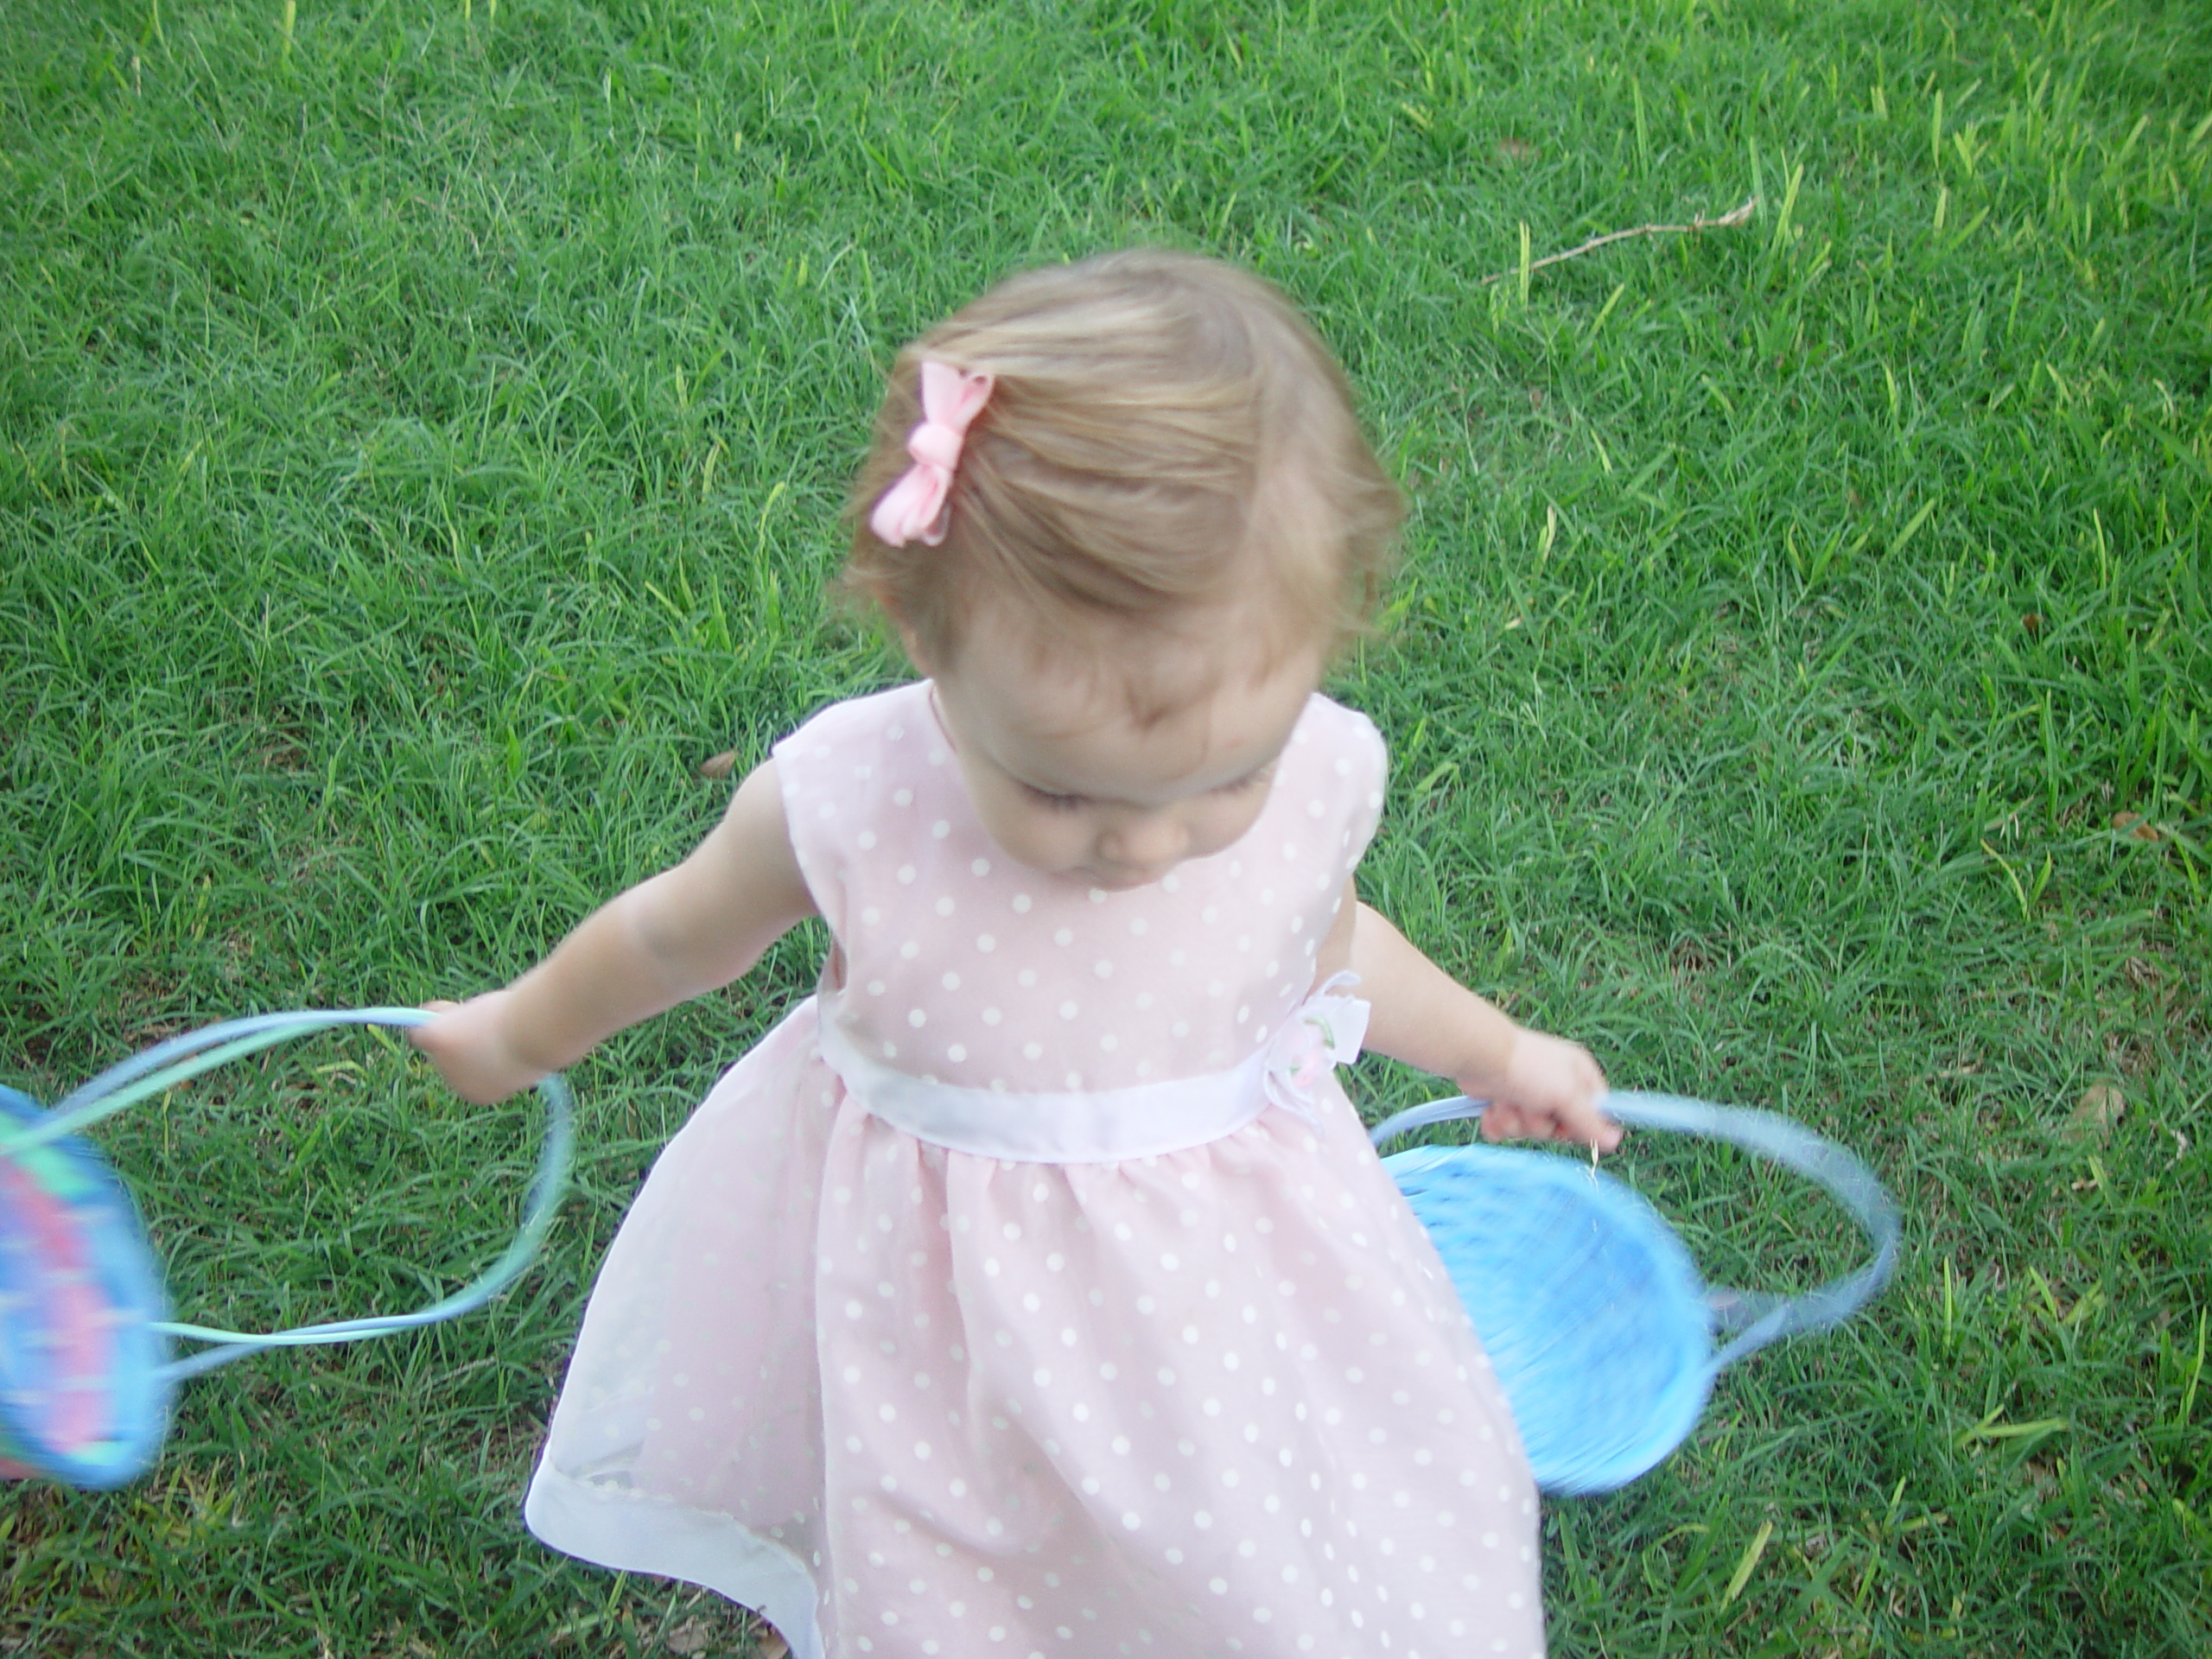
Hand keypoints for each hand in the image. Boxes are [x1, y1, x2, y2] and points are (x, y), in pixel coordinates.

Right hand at [408, 992, 544, 1104]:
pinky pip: (418, 1033)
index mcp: (483, 1092)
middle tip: (493, 1018)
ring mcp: (446, 1064)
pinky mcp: (438, 1042)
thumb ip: (503, 1051)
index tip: (498, 1037)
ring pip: (440, 1036)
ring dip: (457, 1020)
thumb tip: (486, 1036)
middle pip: (453, 1054)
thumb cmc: (543, 1040)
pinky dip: (423, 1021)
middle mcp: (460, 1084)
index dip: (482, 1050)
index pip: (471, 1069)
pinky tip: (445, 1010)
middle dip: (466, 1034)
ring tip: (488, 1014)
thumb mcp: (523, 1049)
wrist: (538, 1035)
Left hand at [1473, 1027, 1620, 1151]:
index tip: (1566, 1127)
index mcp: (1579, 1075)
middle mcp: (1556, 1084)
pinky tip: (1492, 1109)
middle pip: (1559, 1127)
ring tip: (1508, 1103)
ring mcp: (1529, 1094)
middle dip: (1540, 1124)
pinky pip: (1506, 1129)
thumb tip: (1615, 1140)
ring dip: (1516, 1122)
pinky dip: (1498, 1123)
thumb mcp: (1567, 1095)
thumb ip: (1589, 1120)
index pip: (1594, 1112)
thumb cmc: (1529, 1068)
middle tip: (1531, 1107)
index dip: (1581, 1126)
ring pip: (1530, 1130)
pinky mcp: (1504, 1102)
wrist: (1480, 1056)